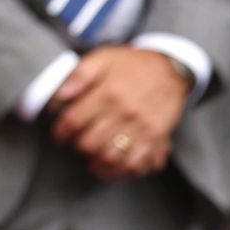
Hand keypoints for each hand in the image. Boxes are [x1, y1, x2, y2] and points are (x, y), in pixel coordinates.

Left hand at [48, 46, 189, 180]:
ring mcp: (142, 129)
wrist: (170, 70)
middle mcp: (125, 114)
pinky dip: (124, 170)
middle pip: (91, 144)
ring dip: (98, 163)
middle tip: (77, 144)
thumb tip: (59, 95)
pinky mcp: (156, 139)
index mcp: (107, 95)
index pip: (74, 122)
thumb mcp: (102, 59)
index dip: (61, 132)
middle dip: (78, 148)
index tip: (59, 136)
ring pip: (112, 159)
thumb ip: (78, 75)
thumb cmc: (133, 65)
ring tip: (92, 159)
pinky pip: (137, 164)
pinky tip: (116, 165)